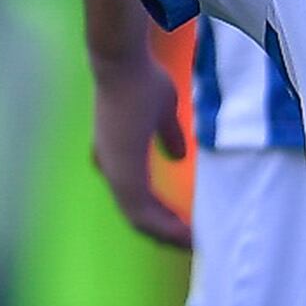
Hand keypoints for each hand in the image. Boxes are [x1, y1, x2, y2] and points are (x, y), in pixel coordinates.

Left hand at [88, 45, 191, 249]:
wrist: (123, 63)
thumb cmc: (141, 79)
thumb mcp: (163, 110)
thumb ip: (169, 135)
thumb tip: (177, 155)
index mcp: (117, 156)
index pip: (137, 197)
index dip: (161, 214)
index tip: (185, 223)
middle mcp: (111, 169)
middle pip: (138, 215)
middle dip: (167, 231)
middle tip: (194, 241)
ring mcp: (114, 172)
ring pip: (139, 220)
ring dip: (168, 234)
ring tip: (195, 243)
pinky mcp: (122, 173)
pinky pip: (142, 214)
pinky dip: (164, 227)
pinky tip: (187, 233)